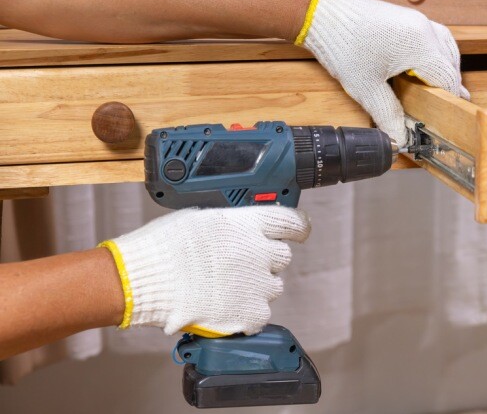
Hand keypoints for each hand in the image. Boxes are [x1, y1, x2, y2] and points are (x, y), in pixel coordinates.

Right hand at [99, 206, 309, 336]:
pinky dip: (247, 313)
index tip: (299, 231)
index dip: (299, 227)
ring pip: (272, 286)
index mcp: (248, 224)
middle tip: (238, 265)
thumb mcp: (200, 218)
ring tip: (224, 288)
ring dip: (256, 286)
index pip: (293, 222)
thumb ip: (230, 225)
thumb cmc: (162, 246)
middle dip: (265, 259)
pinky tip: (225, 307)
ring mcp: (257, 284)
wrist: (140, 280)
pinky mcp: (250, 313)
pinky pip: (261, 314)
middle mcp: (259, 252)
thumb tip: (239, 230)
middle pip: (282, 256)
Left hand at [295, 0, 469, 146]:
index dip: (450, 100)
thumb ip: (388, 115)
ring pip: (445, 48)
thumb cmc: (343, 47)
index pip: (448, 78)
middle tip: (439, 108)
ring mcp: (416, 20)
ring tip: (433, 89)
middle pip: (450, 63)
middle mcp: (424, 29)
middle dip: (447, 86)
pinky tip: (421, 68)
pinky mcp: (406, 17)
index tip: (444, 117)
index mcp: (420, 46)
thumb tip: (399, 139)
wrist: (322, 15)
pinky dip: (433, 55)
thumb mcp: (367, 89)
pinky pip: (432, 37)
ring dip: (443, 69)